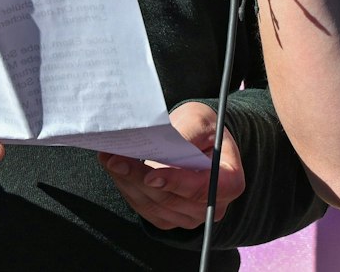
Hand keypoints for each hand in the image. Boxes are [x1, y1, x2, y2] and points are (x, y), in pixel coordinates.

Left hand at [99, 101, 244, 230]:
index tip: (150, 175)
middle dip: (140, 179)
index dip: (177, 183)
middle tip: (115, 159)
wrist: (198, 139)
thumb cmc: (203, 128)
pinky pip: (146, 209)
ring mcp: (191, 216)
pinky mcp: (170, 218)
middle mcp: (212, 206)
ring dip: (128, 183)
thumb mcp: (199, 121)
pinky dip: (128, 189)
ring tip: (110, 160)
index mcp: (229, 181)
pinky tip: (116, 170)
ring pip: (155, 205)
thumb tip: (160, 146)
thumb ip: (185, 135)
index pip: (204, 189)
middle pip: (173, 199)